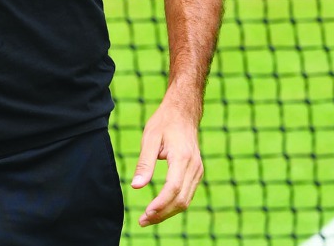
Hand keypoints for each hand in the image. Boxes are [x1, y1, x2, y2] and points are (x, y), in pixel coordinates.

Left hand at [131, 98, 204, 225]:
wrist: (183, 113)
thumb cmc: (164, 122)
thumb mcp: (149, 138)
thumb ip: (144, 163)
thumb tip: (136, 186)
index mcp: (183, 158)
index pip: (173, 188)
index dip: (161, 203)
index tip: (146, 213)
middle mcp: (194, 167)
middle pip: (181, 199)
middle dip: (162, 213)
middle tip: (143, 221)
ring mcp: (198, 171)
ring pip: (186, 200)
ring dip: (168, 212)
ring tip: (148, 218)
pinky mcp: (196, 172)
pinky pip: (187, 194)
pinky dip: (174, 204)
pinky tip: (160, 209)